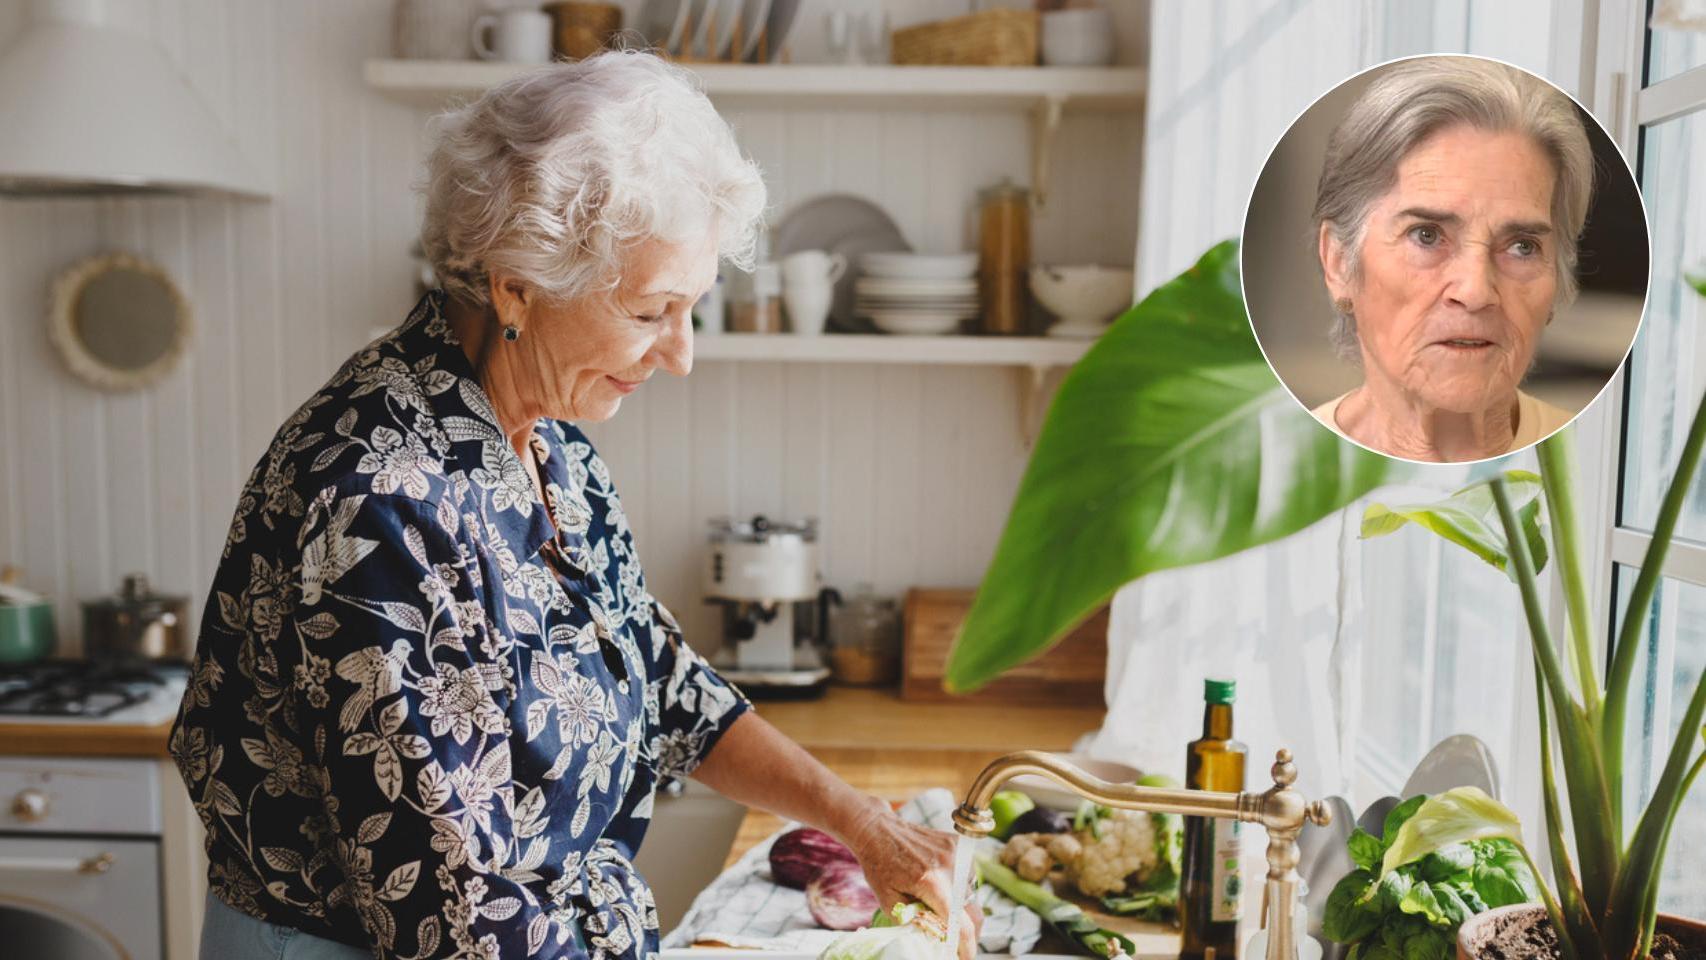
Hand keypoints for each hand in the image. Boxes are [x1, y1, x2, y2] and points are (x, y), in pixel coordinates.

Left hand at [841, 798, 981, 959]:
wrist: (878, 830)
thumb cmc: (879, 866)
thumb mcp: (889, 901)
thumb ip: (914, 922)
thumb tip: (935, 940)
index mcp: (930, 881)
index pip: (959, 922)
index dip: (966, 946)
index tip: (964, 959)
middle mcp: (949, 865)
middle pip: (971, 910)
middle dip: (968, 931)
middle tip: (958, 942)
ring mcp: (956, 851)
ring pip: (970, 892)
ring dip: (961, 904)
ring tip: (940, 902)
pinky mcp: (958, 843)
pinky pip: (967, 873)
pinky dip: (958, 884)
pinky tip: (940, 881)